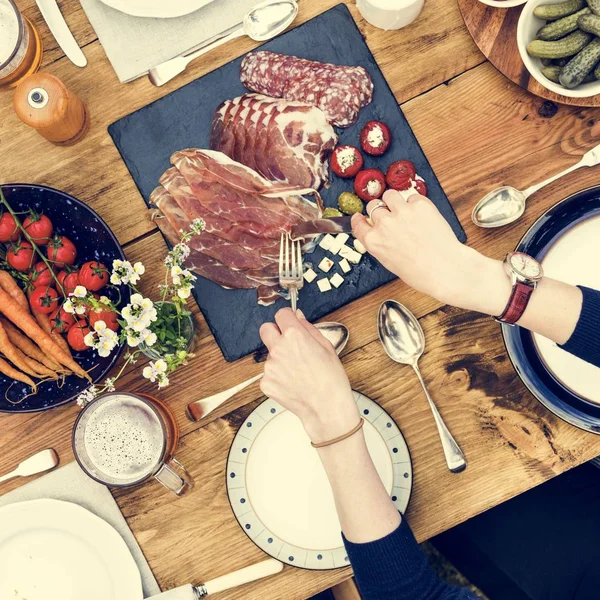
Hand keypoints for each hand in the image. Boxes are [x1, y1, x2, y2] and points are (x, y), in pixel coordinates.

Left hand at [259, 308, 359, 442]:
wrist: (327, 407)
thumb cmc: (331, 378)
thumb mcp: (326, 346)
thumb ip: (308, 328)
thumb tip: (297, 317)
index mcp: (294, 335)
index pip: (281, 314)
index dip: (287, 317)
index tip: (290, 322)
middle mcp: (278, 348)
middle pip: (265, 329)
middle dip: (274, 332)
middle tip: (287, 342)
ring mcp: (269, 366)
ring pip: (269, 354)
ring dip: (279, 358)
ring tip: (298, 372)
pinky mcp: (266, 382)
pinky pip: (269, 373)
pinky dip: (278, 377)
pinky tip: (292, 383)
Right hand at [352, 190, 502, 312]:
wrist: (444, 268)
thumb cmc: (420, 272)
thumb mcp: (390, 262)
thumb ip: (381, 244)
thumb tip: (381, 232)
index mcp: (374, 241)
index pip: (358, 223)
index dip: (360, 219)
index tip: (361, 217)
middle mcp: (384, 224)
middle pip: (373, 206)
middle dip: (380, 210)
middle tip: (390, 216)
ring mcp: (402, 212)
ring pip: (390, 195)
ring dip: (394, 201)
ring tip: (403, 210)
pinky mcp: (420, 204)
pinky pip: (412, 197)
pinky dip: (415, 204)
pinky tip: (422, 216)